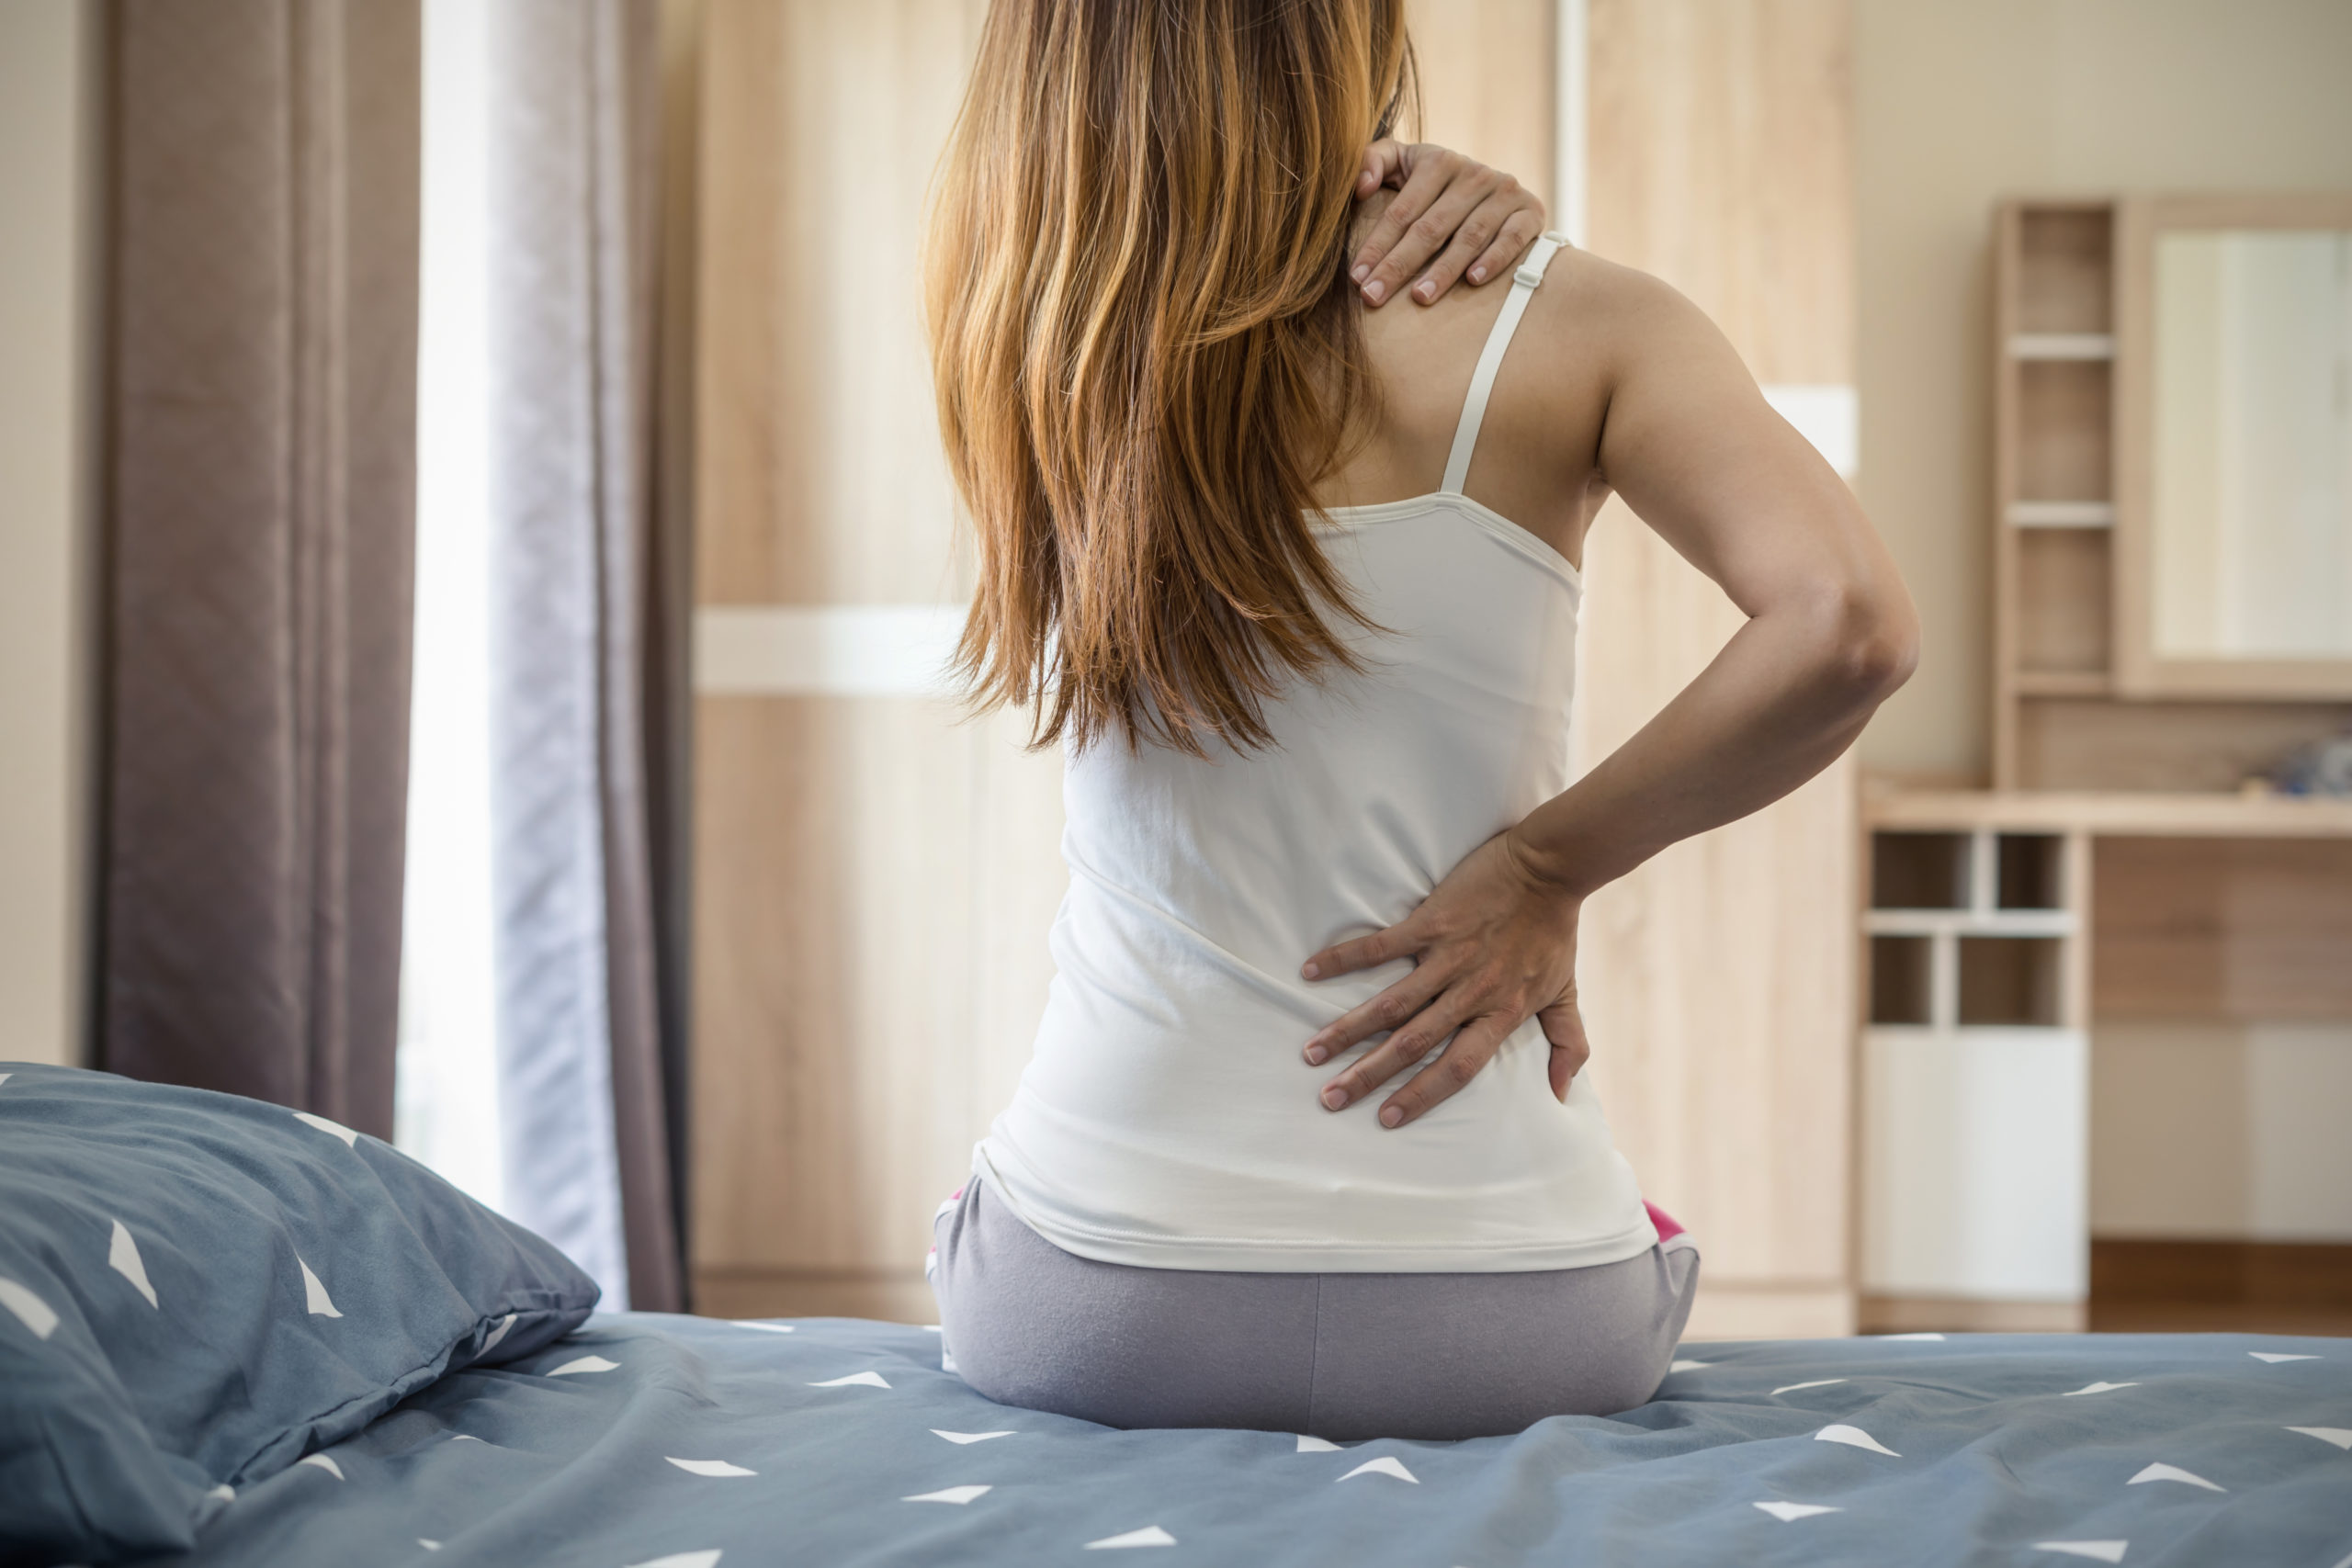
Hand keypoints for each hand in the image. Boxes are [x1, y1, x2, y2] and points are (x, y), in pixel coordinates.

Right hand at [1299, 829, 1591, 1127]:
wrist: (1550, 868)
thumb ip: (1568, 1044)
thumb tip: (1561, 1094)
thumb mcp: (1566, 992)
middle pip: (1411, 1044)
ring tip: (1313, 1052)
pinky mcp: (1431, 922)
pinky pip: (1380, 946)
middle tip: (1330, 1099)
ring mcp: (1447, 957)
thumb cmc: (1554, 932)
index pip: (1456, 1068)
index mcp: (1500, 1014)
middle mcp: (1470, 992)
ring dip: (1348, 1030)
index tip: (1386, 1118)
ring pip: (1390, 1004)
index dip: (1421, 1095)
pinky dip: (1344, 959)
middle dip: (1367, 1075)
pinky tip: (1310, 972)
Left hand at [1349, 141, 1546, 307]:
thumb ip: (1373, 161)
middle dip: (1398, 265)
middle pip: (1430, 228)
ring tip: (1420, 298)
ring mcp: (1504, 191)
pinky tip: (1473, 281)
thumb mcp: (1403, 163)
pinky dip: (1494, 259)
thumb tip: (1360, 186)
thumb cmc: (1434, 184)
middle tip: (1374, 297)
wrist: (1495, 189)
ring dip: (1444, 269)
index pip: (1401, 211)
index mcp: (1438, 161)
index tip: (1356, 278)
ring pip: (1469, 236)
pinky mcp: (1530, 211)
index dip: (1377, 245)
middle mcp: (1473, 173)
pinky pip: (1512, 238)